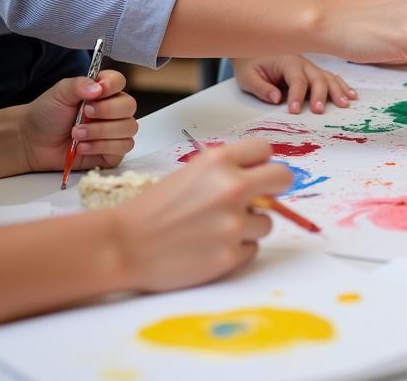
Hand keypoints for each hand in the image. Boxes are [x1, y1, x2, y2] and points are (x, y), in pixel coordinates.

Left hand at [20, 70, 137, 173]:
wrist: (32, 142)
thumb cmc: (46, 115)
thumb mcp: (59, 93)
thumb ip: (79, 84)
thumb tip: (98, 88)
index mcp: (102, 92)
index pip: (120, 82)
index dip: (113, 85)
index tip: (97, 92)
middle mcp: (112, 110)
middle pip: (129, 106)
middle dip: (107, 112)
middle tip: (84, 114)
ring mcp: (114, 132)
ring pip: (129, 128)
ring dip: (102, 132)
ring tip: (77, 134)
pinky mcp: (111, 152)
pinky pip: (123, 148)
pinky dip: (102, 147)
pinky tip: (83, 147)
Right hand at [114, 140, 293, 291]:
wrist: (124, 245)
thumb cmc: (154, 208)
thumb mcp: (191, 173)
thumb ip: (227, 171)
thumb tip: (261, 179)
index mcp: (220, 161)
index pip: (266, 150)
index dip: (261, 162)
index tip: (256, 172)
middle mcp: (232, 187)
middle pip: (282, 178)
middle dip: (275, 187)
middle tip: (262, 197)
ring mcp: (234, 223)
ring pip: (267, 221)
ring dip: (249, 225)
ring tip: (217, 229)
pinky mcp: (230, 255)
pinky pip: (252, 248)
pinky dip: (237, 249)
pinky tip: (211, 247)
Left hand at [232, 55, 356, 113]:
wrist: (253, 48)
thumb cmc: (250, 64)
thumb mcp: (248, 77)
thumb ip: (261, 88)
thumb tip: (277, 98)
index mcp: (286, 61)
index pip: (296, 80)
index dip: (296, 95)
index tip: (294, 111)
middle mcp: (302, 62)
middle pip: (317, 78)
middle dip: (320, 95)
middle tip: (319, 111)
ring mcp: (310, 66)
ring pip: (327, 77)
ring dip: (337, 90)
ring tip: (344, 104)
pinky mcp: (313, 71)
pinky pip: (330, 77)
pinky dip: (341, 85)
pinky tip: (351, 95)